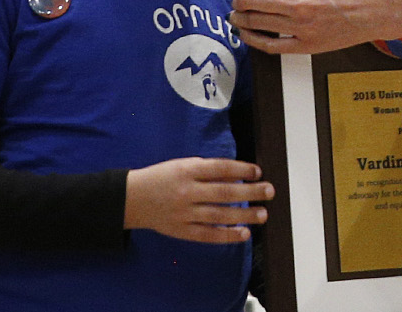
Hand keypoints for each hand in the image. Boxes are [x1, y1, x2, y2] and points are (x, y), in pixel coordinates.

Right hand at [124, 157, 273, 243]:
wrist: (132, 198)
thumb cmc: (162, 177)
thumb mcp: (183, 165)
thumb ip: (208, 170)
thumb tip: (237, 174)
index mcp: (187, 170)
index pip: (220, 168)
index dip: (241, 170)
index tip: (257, 172)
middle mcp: (187, 191)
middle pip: (224, 193)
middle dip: (250, 192)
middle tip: (269, 191)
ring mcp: (184, 213)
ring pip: (219, 215)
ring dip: (244, 215)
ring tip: (263, 214)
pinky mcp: (181, 230)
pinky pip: (208, 234)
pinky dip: (227, 235)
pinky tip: (244, 233)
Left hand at [230, 0, 401, 54]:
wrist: (376, 8)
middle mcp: (295, 2)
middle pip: (246, 0)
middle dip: (238, 0)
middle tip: (239, 0)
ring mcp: (300, 26)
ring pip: (253, 22)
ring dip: (241, 18)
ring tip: (241, 16)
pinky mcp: (306, 45)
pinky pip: (269, 45)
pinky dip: (253, 39)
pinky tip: (250, 34)